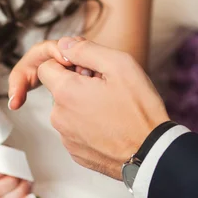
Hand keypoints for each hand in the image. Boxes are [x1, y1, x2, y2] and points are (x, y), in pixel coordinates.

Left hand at [12, 37, 169, 179]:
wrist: (151, 153)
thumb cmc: (139, 110)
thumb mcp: (119, 65)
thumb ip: (86, 50)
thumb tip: (65, 44)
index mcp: (65, 92)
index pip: (46, 67)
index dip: (66, 63)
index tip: (87, 69)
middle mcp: (59, 116)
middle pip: (58, 89)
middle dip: (76, 84)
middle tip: (106, 89)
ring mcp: (66, 137)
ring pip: (66, 110)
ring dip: (82, 105)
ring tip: (111, 109)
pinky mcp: (76, 152)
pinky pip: (75, 130)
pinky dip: (88, 125)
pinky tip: (110, 126)